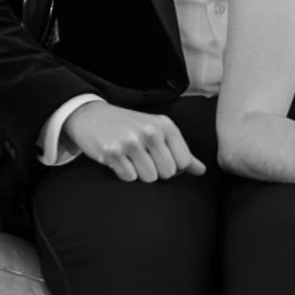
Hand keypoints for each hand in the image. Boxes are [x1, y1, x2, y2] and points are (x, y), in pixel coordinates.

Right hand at [63, 101, 204, 183]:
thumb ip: (181, 152)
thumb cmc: (130, 126)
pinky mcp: (112, 152)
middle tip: (143, 158)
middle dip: (156, 171)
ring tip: (131, 159)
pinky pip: (129, 177)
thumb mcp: (158, 131)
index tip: (160, 158)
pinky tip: (118, 159)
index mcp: (166, 125)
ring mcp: (130, 141)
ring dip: (139, 173)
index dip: (173, 167)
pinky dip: (124, 173)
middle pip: (167, 173)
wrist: (92, 117)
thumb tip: (202, 171)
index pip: (183, 162)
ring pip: (149, 177)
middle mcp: (150, 131)